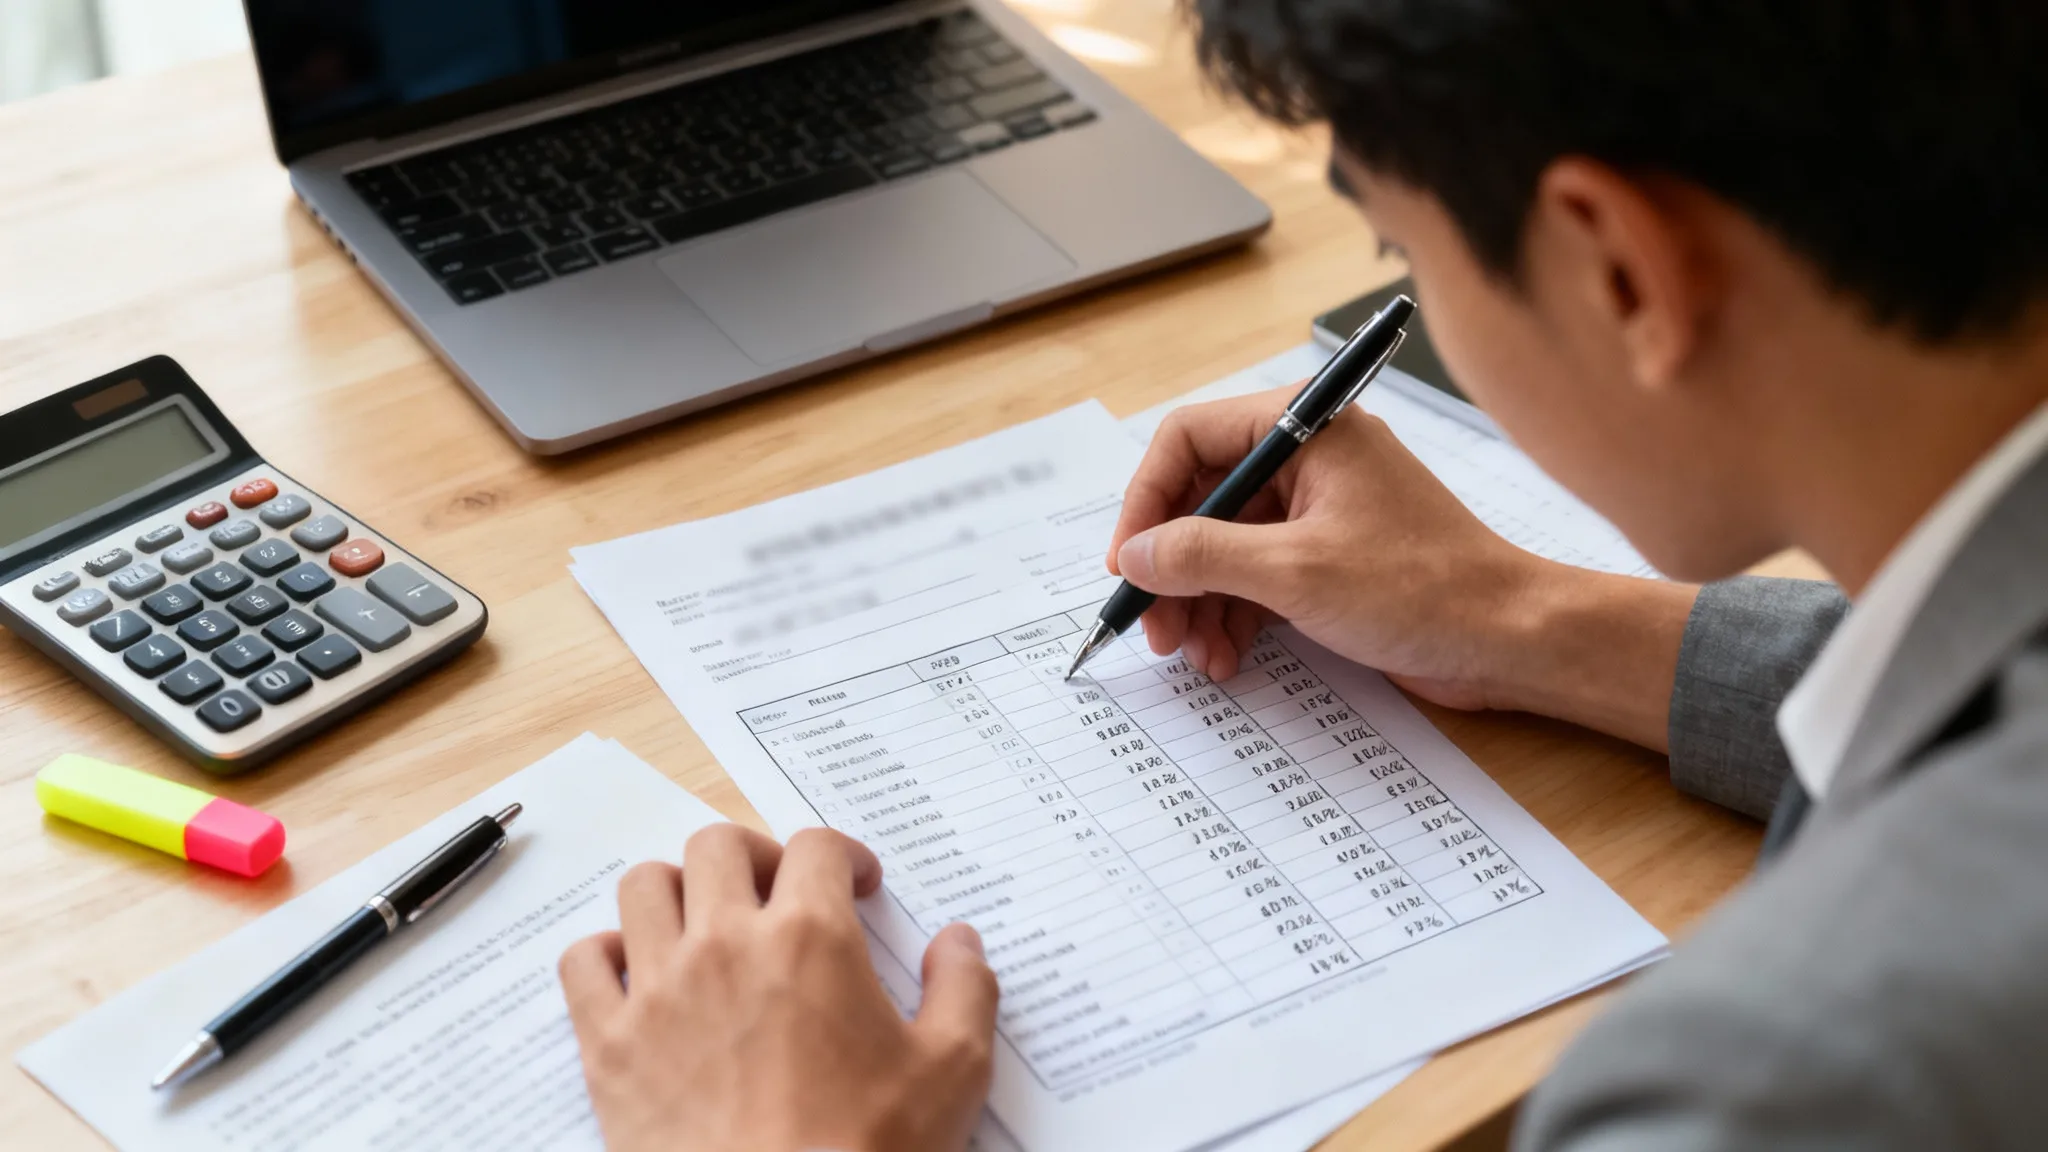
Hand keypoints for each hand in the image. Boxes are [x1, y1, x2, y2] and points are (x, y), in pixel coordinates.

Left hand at [559, 825, 997, 1151]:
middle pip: (718, 846)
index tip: (856, 887)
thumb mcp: (953, 1072)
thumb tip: (958, 942)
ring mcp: (656, 992)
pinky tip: (641, 977)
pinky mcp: (608, 1046)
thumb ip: (965, 990)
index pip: (816, 847)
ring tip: (707, 924)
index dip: (844, 857)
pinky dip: (607, 954)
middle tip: (780, 893)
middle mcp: (724, 945)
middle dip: (755, 856)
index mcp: (810, 939)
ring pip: (644, 887)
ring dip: (678, 891)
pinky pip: (582, 962)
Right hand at [1110, 387, 1564, 709]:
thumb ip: (1203, 557)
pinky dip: (1234, 615)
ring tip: (1193, 655)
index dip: (1147, 500)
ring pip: (1225, 545)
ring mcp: (1321, 510)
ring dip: (1199, 601)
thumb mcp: (1296, 573)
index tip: (1127, 561)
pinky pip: (1257, 576)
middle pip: (1203, 498)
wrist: (1512, 639)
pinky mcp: (1331, 558)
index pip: (1190, 438)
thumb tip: (1136, 554)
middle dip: (1172, 566)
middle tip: (1154, 626)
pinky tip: (1226, 658)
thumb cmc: (1425, 589)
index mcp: (1309, 427)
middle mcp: (1310, 457)